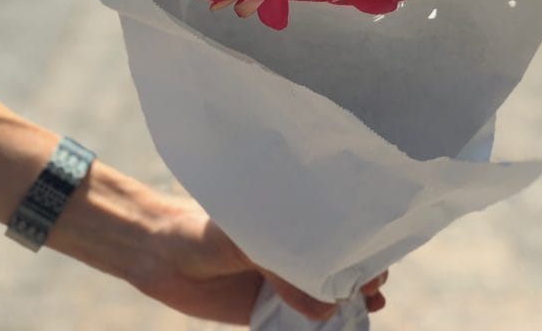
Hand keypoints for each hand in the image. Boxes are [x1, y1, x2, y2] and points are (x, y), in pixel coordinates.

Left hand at [129, 196, 387, 323]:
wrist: (161, 258)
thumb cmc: (203, 231)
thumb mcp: (248, 239)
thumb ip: (283, 268)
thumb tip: (328, 308)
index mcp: (287, 220)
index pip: (334, 228)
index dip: (360, 238)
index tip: (380, 248)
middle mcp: (289, 248)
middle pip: (337, 261)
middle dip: (362, 271)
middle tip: (377, 283)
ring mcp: (282, 280)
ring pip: (327, 293)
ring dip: (352, 300)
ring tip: (372, 303)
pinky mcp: (267, 311)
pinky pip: (303, 322)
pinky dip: (327, 325)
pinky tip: (346, 324)